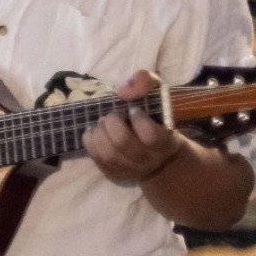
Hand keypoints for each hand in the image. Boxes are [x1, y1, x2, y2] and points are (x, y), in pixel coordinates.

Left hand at [84, 69, 184, 183]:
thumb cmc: (156, 117)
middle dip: (112, 122)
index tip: (133, 110)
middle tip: (114, 114)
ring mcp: (131, 169)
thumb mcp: (158, 93)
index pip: (150, 135)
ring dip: (99, 132)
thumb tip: (123, 91)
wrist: (157, 152)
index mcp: (165, 142)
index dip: (138, 119)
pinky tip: (94, 131)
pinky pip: (97, 159)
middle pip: (124, 143)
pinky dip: (90, 141)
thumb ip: (145, 81)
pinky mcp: (114, 173)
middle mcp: (149, 159)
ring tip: (102, 123)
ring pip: (108, 153)